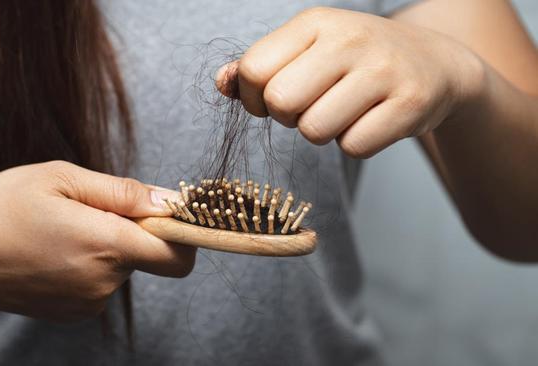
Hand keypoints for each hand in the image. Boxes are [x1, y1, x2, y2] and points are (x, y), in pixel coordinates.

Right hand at [0, 161, 193, 320]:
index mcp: (106, 244)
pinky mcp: (74, 313)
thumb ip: (121, 191)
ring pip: (122, 266)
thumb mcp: (60, 179)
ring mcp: (89, 302)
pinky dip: (90, 264)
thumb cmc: (1, 211)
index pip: (177, 254)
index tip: (168, 214)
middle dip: (131, 229)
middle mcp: (104, 281)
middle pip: (148, 254)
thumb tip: (168, 200)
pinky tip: (54, 251)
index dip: (182, 233)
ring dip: (106, 246)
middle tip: (87, 210)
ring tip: (62, 230)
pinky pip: (101, 282)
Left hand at [216, 7, 483, 157]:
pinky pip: (354, 147)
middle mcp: (349, 39)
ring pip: (315, 131)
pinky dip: (356, 143)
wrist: (435, 63)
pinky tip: (371, 120)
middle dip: (288, 117)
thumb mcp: (308, 50)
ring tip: (343, 111)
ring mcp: (383, 70)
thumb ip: (259, 66)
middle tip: (311, 107)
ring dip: (322, 132)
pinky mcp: (410, 103)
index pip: (253, 70)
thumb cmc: (356, 60)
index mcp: (315, 23)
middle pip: (280, 103)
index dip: (254, 98)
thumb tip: (222, 83)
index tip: (274, 99)